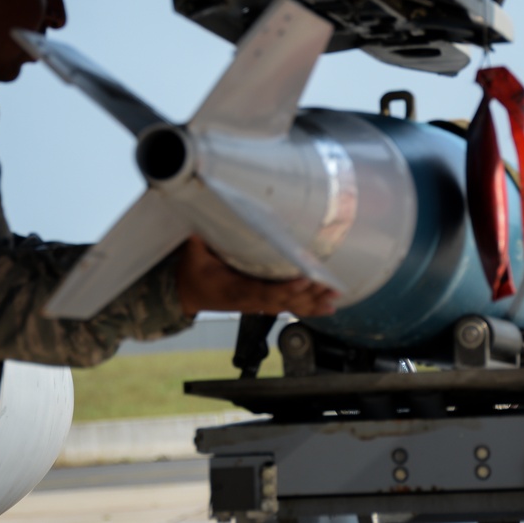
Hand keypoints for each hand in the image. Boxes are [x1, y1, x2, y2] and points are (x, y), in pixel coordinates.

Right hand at [176, 236, 337, 317]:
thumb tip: (205, 217)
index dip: (284, 288)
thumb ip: (199, 241)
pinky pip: (290, 306)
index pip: (263, 291)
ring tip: (334, 295)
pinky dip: (310, 306)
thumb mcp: (192, 257)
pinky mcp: (264, 302)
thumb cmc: (193, 273)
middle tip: (329, 285)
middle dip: (308, 294)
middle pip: (284, 300)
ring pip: (290, 305)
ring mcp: (259, 303)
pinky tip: (328, 305)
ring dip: (313, 301)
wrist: (189, 294)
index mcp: (235, 289)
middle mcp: (251, 300)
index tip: (303, 280)